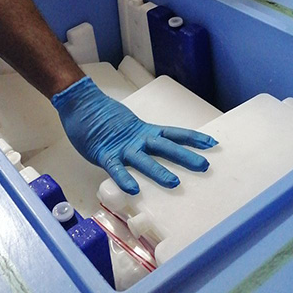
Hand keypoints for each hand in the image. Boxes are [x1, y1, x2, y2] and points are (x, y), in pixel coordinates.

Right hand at [52, 77, 217, 193]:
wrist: (80, 103)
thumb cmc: (102, 116)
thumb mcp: (128, 126)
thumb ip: (140, 137)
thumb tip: (154, 146)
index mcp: (143, 131)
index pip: (173, 134)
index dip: (192, 138)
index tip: (212, 143)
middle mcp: (137, 138)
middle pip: (165, 147)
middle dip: (185, 156)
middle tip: (204, 165)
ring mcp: (121, 146)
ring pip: (143, 159)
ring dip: (159, 171)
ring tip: (174, 183)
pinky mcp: (103, 153)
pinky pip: (115, 168)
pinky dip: (124, 178)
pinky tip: (132, 189)